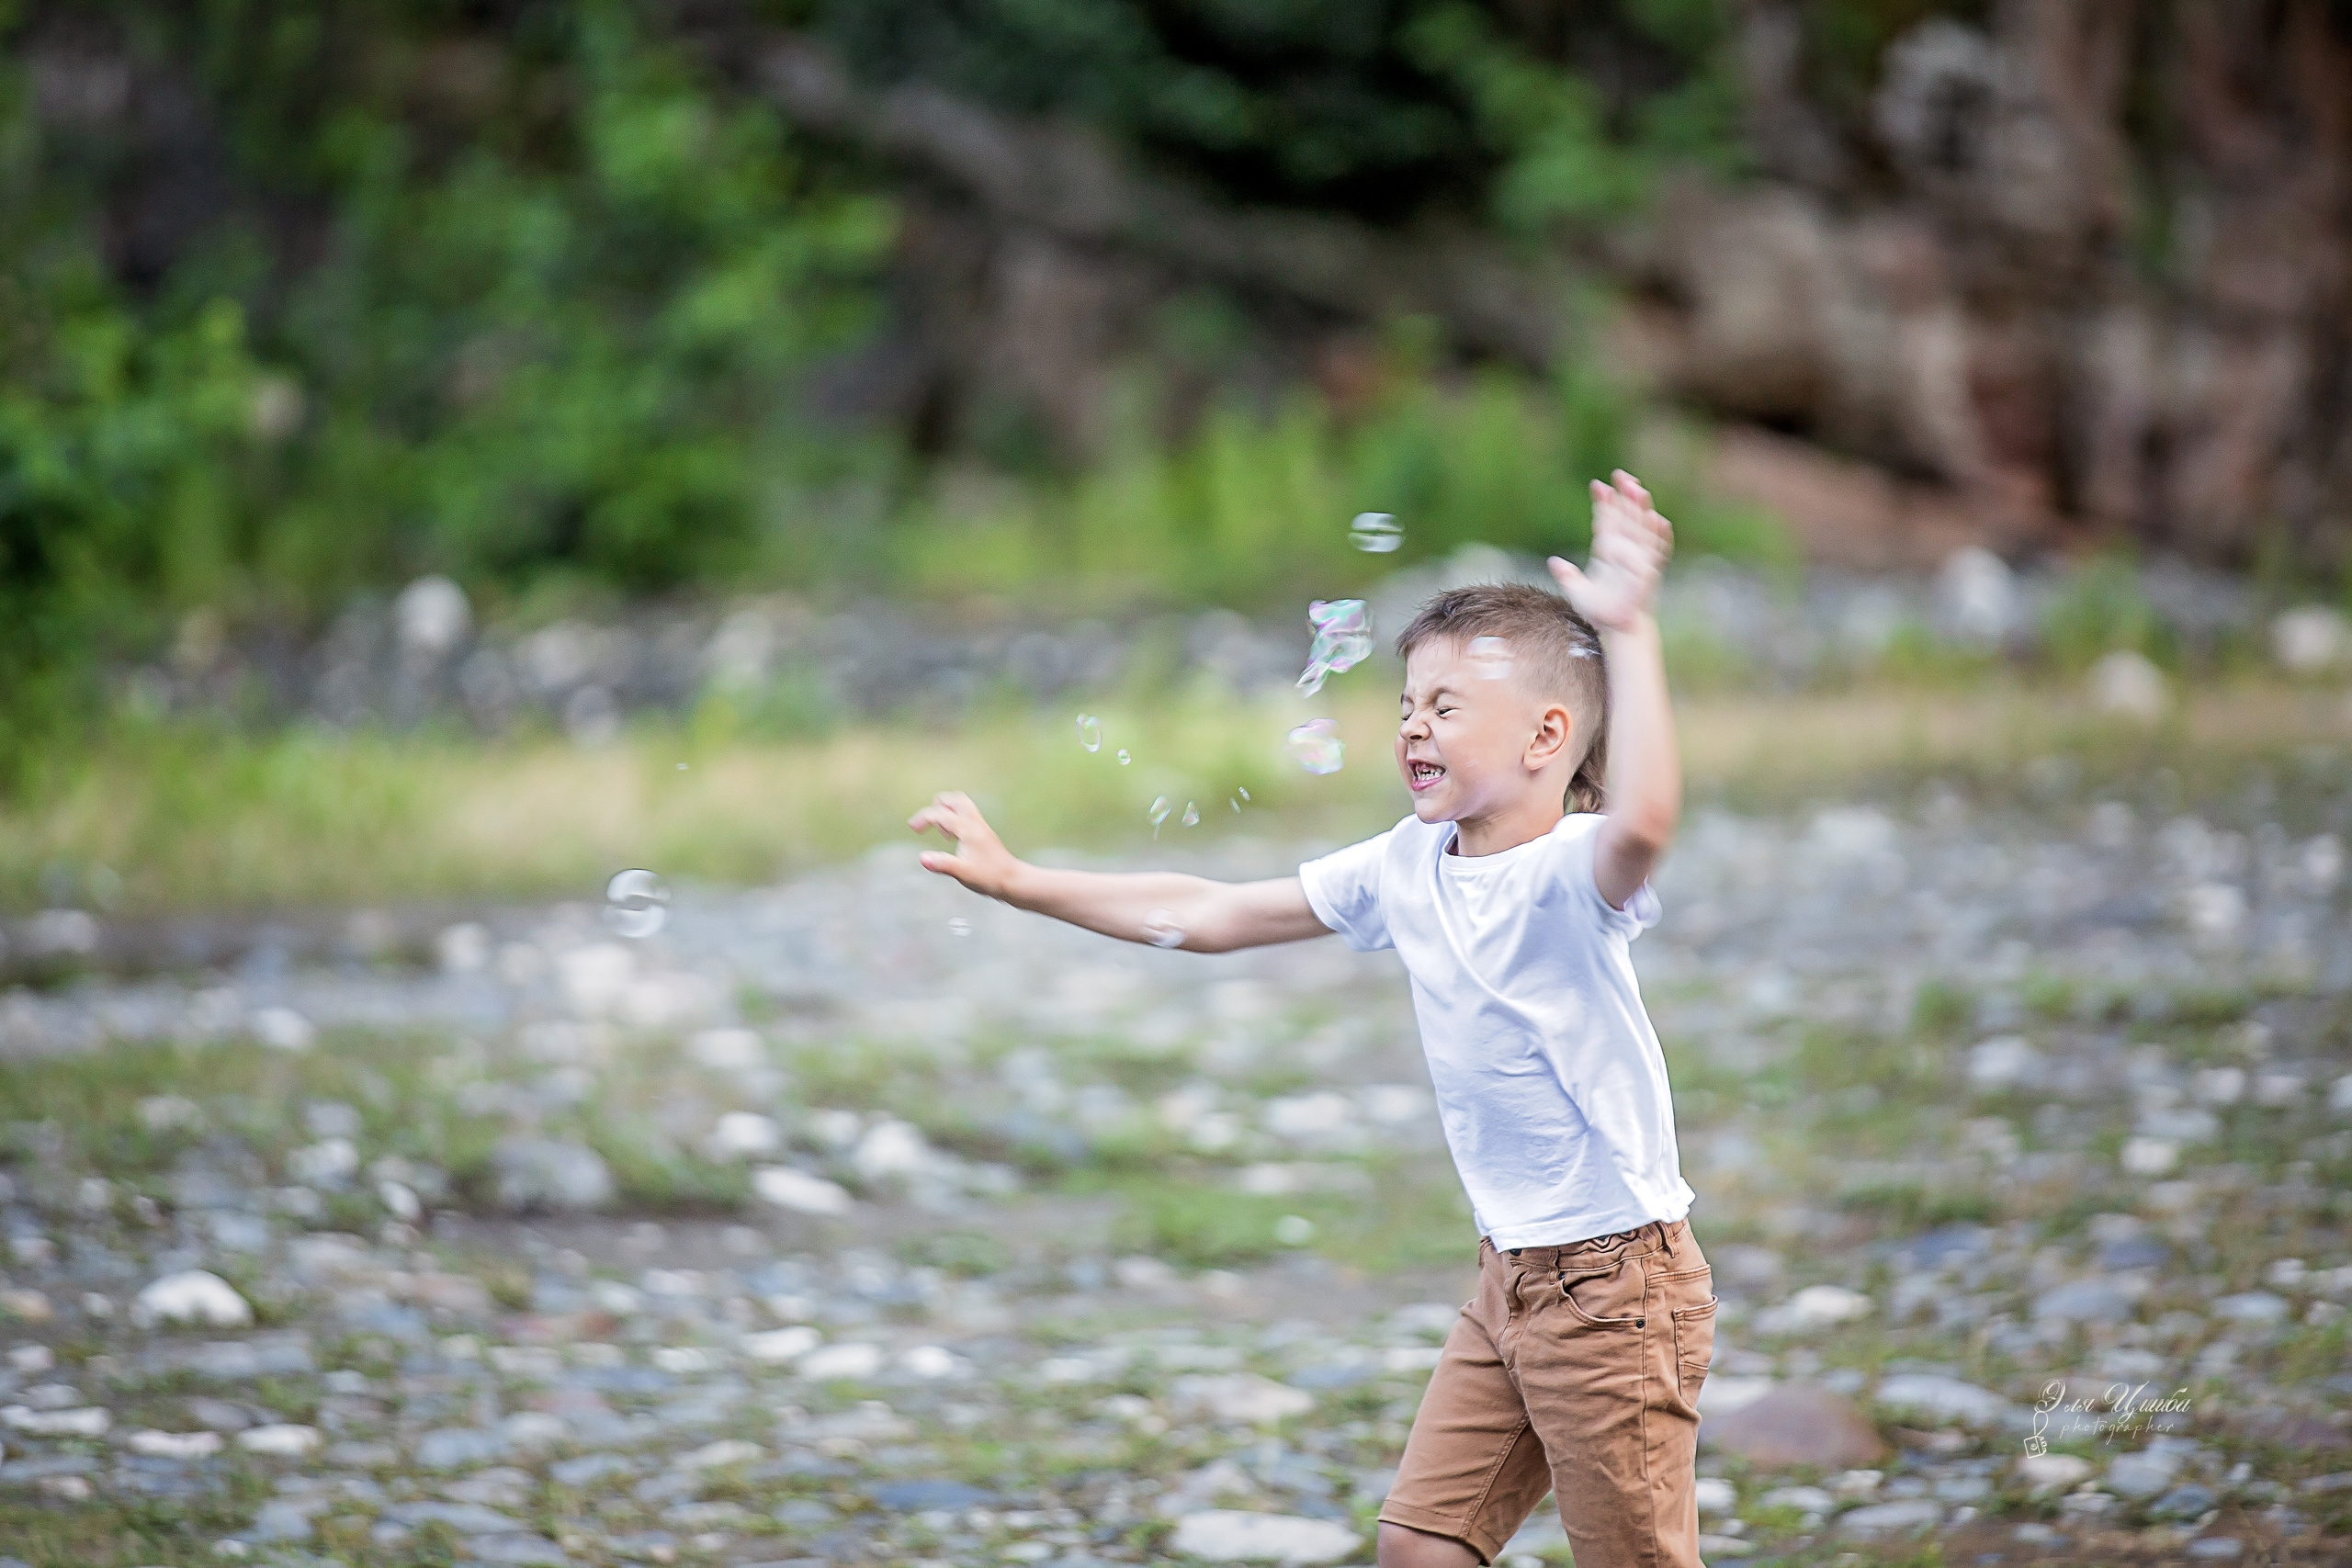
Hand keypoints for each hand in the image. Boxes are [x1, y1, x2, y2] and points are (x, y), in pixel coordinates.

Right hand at [908, 791, 1019, 897]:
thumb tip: (922, 858)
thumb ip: (942, 864)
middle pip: (955, 799)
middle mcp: (975, 824)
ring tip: (941, 832)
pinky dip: (955, 819)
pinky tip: (953, 838)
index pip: (941, 814)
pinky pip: (967, 816)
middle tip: (928, 823)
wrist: (1013, 880)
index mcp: (968, 830)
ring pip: (962, 805)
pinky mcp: (984, 833)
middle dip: (937, 806)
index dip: (924, 818)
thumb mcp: (963, 873)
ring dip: (947, 811)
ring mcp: (981, 827)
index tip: (913, 828)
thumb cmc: (989, 877)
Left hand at [1549, 469, 1672, 632]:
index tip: (1598, 486)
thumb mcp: (1578, 593)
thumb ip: (1568, 576)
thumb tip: (1553, 562)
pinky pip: (1656, 552)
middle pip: (1625, 518)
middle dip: (1624, 497)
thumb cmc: (1600, 613)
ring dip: (1640, 509)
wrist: (1619, 629)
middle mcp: (1624, 552)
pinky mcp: (1649, 572)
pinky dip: (1660, 537)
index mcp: (1607, 553)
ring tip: (1637, 488)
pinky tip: (1660, 521)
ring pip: (1641, 529)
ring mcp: (1638, 560)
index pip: (1605, 523)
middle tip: (1620, 475)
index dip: (1603, 504)